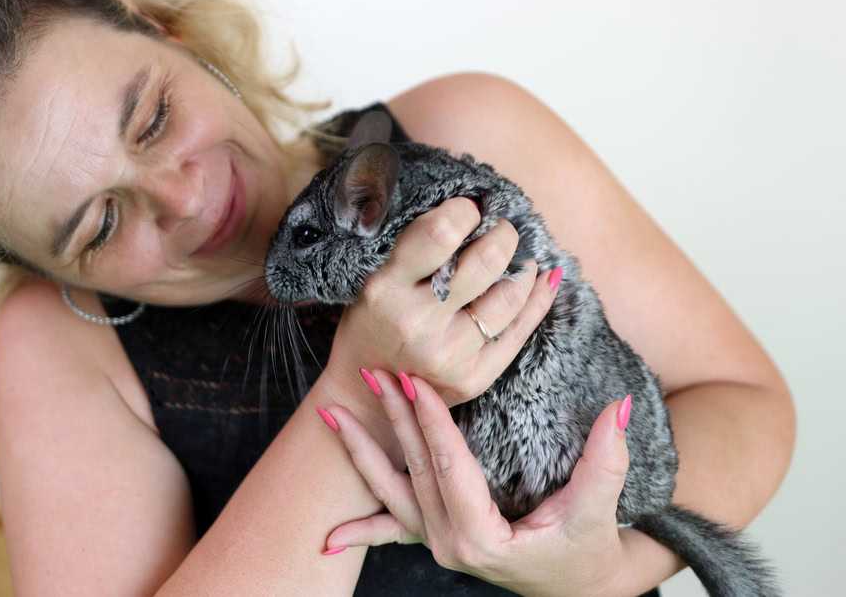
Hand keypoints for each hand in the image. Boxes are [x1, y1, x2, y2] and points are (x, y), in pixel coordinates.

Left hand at [320, 371, 632, 596]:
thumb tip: (617, 407)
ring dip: (361, 451)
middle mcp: (450, 544)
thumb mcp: (598, 511)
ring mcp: (438, 543)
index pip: (449, 467)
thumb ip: (606, 461)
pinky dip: (362, 529)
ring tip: (330, 415)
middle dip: (392, 418)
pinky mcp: (437, 539)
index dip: (432, 422)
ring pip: (392, 491)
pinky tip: (331, 536)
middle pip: (414, 469)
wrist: (577, 589)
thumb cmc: (586, 552)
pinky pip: (392, 529)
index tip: (414, 381)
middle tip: (375, 373)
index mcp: (482, 537)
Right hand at [327, 197, 562, 406]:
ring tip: (518, 259)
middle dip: (503, 234)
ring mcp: (447, 355)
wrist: (366, 392)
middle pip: (486, 261)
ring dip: (523, 268)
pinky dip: (537, 298)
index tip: (470, 211)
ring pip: (510, 296)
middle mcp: (416, 322)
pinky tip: (541, 280)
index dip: (465, 212)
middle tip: (501, 231)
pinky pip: (519, 331)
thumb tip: (479, 208)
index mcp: (387, 288)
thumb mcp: (379, 278)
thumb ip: (420, 247)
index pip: (440, 232)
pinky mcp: (472, 378)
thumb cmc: (375, 322)